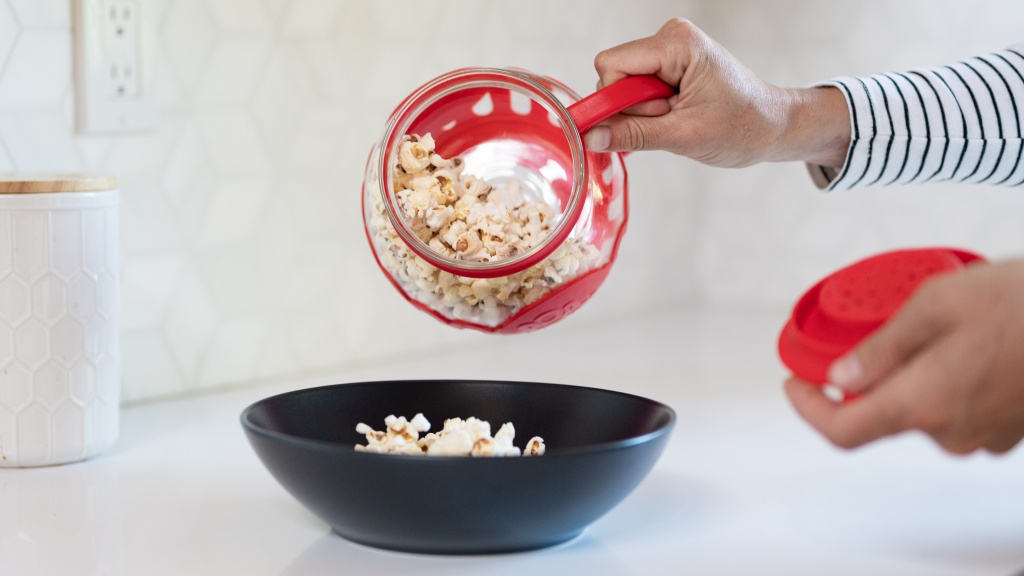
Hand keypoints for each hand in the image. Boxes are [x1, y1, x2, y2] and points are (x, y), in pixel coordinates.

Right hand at [587, 18, 849, 167]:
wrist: (773, 127)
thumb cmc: (742, 126)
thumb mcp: (683, 136)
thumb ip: (633, 135)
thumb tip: (591, 137)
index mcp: (678, 44)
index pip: (611, 65)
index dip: (613, 99)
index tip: (634, 125)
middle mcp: (671, 37)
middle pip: (616, 74)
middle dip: (634, 108)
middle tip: (670, 120)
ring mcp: (670, 49)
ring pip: (624, 84)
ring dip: (644, 112)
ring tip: (679, 118)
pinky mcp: (670, 63)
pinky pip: (636, 88)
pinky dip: (649, 110)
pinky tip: (674, 116)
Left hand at [785, 259, 1023, 454]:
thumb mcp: (935, 304)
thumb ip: (880, 348)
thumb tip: (839, 377)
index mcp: (922, 403)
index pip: (842, 431)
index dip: (808, 409)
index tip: (797, 383)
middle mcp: (950, 431)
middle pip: (882, 416)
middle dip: (866, 379)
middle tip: (869, 334)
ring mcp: (983, 435)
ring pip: (921, 412)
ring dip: (911, 377)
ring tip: (932, 330)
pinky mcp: (1008, 430)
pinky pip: (958, 411)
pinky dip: (946, 383)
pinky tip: (966, 346)